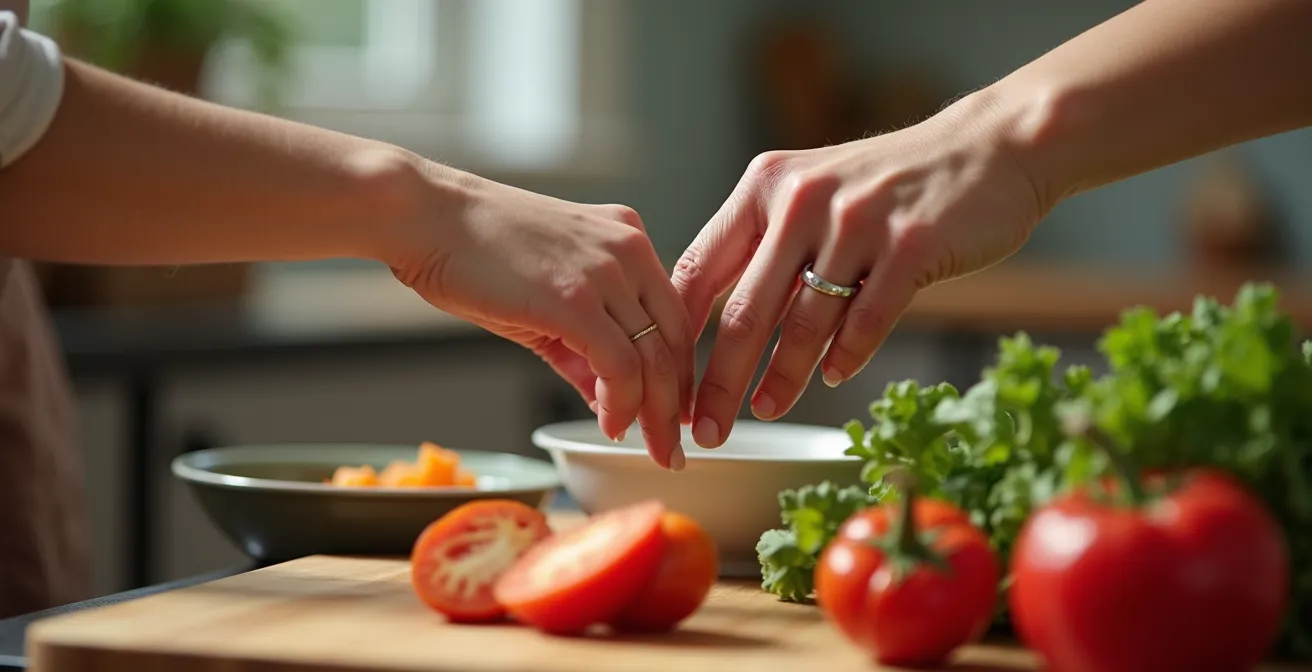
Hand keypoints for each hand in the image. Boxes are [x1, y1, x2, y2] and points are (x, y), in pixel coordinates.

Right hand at [390, 173, 692, 469]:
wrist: (425, 216)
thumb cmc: (472, 251)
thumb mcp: (549, 292)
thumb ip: (583, 345)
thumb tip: (607, 397)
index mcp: (627, 239)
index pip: (674, 315)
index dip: (679, 370)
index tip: (674, 411)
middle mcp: (628, 250)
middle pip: (675, 339)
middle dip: (676, 402)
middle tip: (672, 447)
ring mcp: (605, 272)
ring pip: (655, 357)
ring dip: (655, 414)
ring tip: (650, 449)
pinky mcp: (576, 299)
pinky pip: (620, 365)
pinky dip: (622, 405)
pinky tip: (610, 425)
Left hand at [672, 93, 1046, 447]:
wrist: (987, 148)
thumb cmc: (889, 185)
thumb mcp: (812, 193)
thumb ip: (766, 247)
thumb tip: (713, 327)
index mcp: (764, 187)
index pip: (699, 272)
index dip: (677, 336)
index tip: (666, 385)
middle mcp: (803, 200)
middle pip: (746, 310)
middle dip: (720, 381)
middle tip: (706, 428)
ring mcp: (857, 221)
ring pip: (805, 322)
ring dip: (782, 378)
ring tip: (764, 412)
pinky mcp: (911, 244)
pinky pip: (868, 317)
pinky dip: (848, 355)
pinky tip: (835, 379)